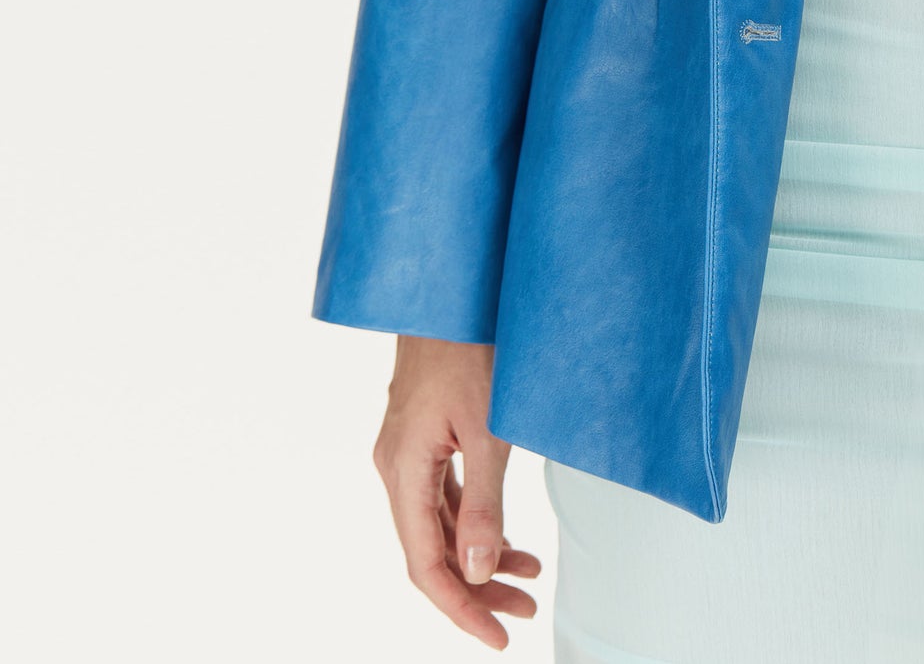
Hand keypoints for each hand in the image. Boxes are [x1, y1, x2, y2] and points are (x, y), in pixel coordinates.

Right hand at [371, 335, 541, 649]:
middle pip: (430, 550)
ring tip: (528, 574)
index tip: (498, 635)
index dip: (461, 608)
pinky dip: (472, 521)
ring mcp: (405, 451)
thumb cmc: (466, 346)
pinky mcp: (420, 437)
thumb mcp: (487, 429)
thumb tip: (479, 571)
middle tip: (523, 609)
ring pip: (436, 525)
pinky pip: (441, 496)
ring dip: (478, 555)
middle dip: (477, 587)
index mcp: (402, 468)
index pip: (426, 563)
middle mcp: (395, 465)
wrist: (448, 293)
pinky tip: (505, 534)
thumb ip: (484, 503)